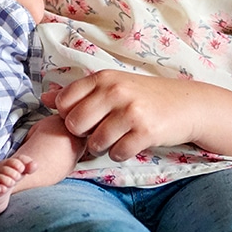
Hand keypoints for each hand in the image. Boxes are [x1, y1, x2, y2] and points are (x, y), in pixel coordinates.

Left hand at [48, 72, 200, 160]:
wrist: (187, 104)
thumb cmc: (144, 96)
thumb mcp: (112, 86)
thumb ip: (79, 92)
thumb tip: (45, 97)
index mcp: (103, 77)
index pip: (64, 102)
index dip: (70, 116)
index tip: (85, 119)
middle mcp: (115, 91)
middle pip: (75, 124)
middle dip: (83, 135)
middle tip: (98, 132)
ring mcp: (131, 111)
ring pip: (95, 142)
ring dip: (103, 147)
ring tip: (116, 139)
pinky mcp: (146, 131)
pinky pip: (118, 153)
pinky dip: (121, 154)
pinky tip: (131, 144)